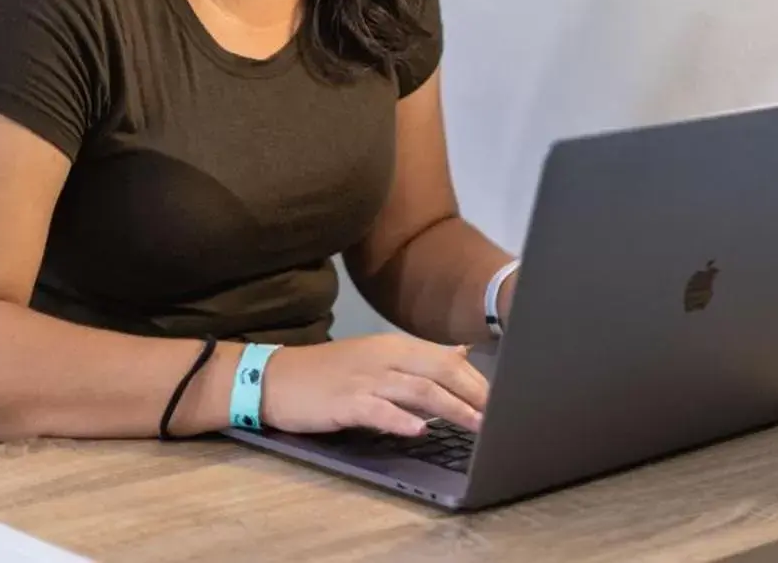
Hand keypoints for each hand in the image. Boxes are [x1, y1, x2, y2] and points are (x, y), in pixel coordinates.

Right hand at [259, 335, 488, 437]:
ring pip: (416, 390)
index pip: (445, 360)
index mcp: (395, 346)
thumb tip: (461, 354)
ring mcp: (364, 379)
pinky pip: (377, 410)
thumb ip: (421, 358)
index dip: (475, 380)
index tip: (501, 399)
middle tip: (498, 415)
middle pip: (438, 372)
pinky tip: (418, 430)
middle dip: (472, 394)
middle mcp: (385, 358)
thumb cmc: (331, 372)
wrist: (276, 377)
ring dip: (450, 408)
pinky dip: (399, 419)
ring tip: (476, 425)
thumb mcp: (378, 356)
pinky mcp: (344, 401)